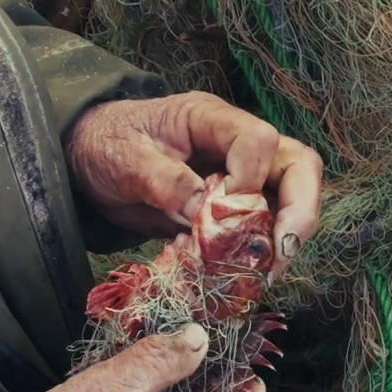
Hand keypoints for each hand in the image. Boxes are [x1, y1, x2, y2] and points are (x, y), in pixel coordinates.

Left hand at [67, 92, 322, 275]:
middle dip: (299, 212)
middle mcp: (239, 144)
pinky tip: (242, 272)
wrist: (92, 160)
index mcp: (211, 120)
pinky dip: (261, 252)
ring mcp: (244, 174)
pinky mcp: (238, 205)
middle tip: (281, 253)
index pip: (258, 141)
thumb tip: (203, 213)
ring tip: (264, 272)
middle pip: (298, 167)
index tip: (221, 213)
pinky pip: (267, 226)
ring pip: (293, 198)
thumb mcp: (125, 159)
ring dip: (286, 238)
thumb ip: (165, 181)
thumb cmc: (108, 147)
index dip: (249, 180)